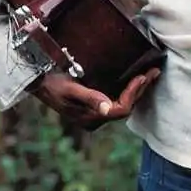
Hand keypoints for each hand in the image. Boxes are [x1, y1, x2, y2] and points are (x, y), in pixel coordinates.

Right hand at [33, 68, 159, 129]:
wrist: (36, 81)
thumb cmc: (51, 83)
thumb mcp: (69, 88)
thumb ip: (89, 98)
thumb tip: (108, 109)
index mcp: (89, 118)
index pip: (120, 109)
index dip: (133, 93)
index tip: (143, 75)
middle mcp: (94, 119)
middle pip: (125, 108)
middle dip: (140, 90)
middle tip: (154, 71)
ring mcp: (94, 114)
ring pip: (122, 105)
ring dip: (137, 90)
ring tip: (150, 73)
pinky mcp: (93, 106)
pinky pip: (116, 100)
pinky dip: (128, 89)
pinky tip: (134, 78)